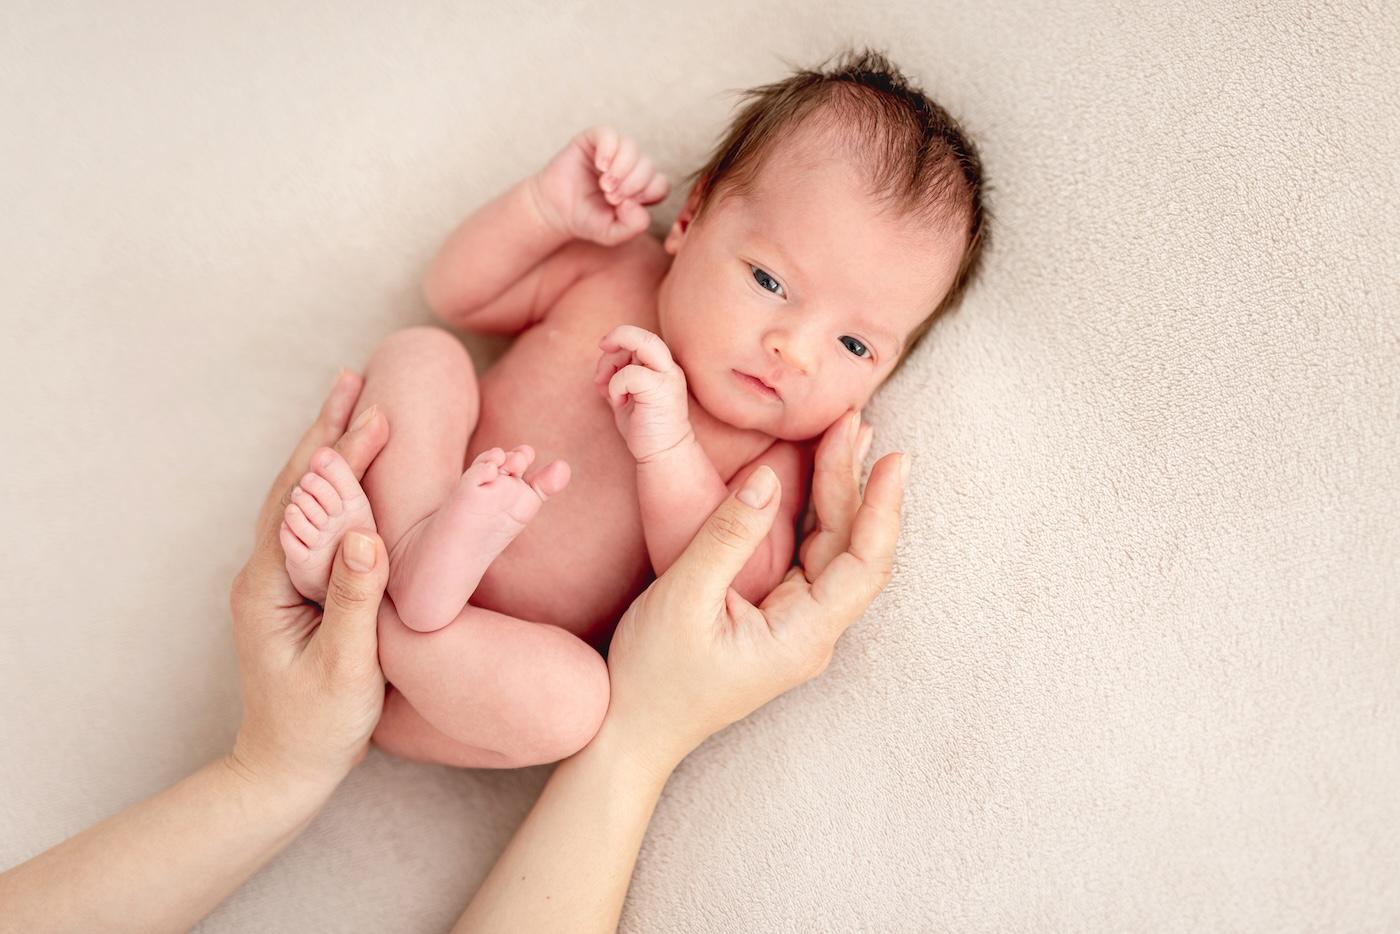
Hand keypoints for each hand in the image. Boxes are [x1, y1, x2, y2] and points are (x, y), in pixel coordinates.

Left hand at [228, 370, 392, 795]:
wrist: (283, 770)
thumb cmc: (316, 726)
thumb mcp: (346, 668)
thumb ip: (355, 601)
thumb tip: (369, 535)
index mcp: (268, 585)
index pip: (305, 501)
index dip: (340, 456)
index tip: (376, 416)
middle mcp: (264, 573)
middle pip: (295, 485)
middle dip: (326, 432)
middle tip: (353, 380)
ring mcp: (276, 581)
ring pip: (301, 500)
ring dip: (327, 451)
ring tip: (351, 406)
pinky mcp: (295, 592)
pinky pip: (313, 524)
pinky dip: (333, 486)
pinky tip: (351, 472)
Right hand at [531, 126, 670, 245]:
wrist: (554, 210)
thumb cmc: (585, 220)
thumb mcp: (612, 234)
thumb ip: (632, 227)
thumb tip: (635, 202)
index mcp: (639, 188)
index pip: (660, 184)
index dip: (647, 194)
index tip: (624, 206)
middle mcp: (629, 167)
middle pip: (647, 165)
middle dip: (632, 184)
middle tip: (610, 197)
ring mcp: (612, 151)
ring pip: (631, 147)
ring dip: (622, 168)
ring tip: (605, 185)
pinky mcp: (593, 140)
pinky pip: (609, 134)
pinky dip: (608, 150)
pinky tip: (600, 166)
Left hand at [594, 324, 693, 462]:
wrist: (663, 454)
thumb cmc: (644, 428)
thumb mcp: (626, 396)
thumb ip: (617, 378)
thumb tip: (601, 367)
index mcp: (661, 368)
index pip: (642, 339)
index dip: (621, 338)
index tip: (604, 349)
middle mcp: (668, 369)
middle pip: (645, 335)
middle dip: (618, 336)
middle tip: (602, 348)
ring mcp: (667, 378)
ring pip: (638, 346)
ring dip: (611, 364)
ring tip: (608, 389)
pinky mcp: (661, 390)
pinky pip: (629, 373)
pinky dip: (616, 385)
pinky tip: (620, 402)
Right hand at [602, 447, 907, 772]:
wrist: (630, 733)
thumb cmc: (652, 677)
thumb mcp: (683, 599)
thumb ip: (727, 538)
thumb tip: (767, 480)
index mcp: (801, 636)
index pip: (864, 565)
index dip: (883, 508)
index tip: (894, 459)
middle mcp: (810, 634)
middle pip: (851, 550)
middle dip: (854, 483)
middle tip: (853, 422)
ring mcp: (795, 627)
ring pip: (832, 551)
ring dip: (837, 494)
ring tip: (844, 437)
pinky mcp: (775, 619)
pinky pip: (807, 560)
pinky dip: (812, 516)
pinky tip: (813, 480)